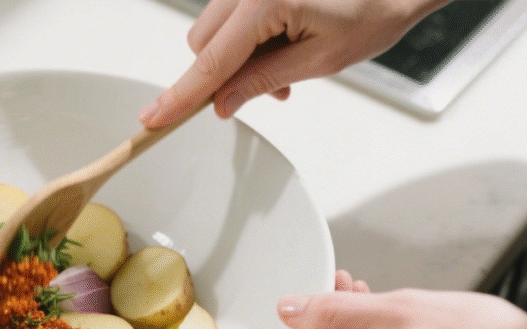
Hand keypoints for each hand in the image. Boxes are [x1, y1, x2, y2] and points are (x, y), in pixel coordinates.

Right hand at [140, 0, 449, 126]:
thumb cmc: (372, 11)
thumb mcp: (319, 60)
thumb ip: (262, 82)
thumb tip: (222, 103)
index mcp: (265, 1)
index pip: (211, 61)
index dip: (182, 96)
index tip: (154, 118)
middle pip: (203, 44)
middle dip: (222, 76)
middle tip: (272, 92)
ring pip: (214, 33)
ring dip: (238, 60)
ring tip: (286, 68)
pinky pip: (231, 20)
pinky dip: (248, 42)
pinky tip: (282, 48)